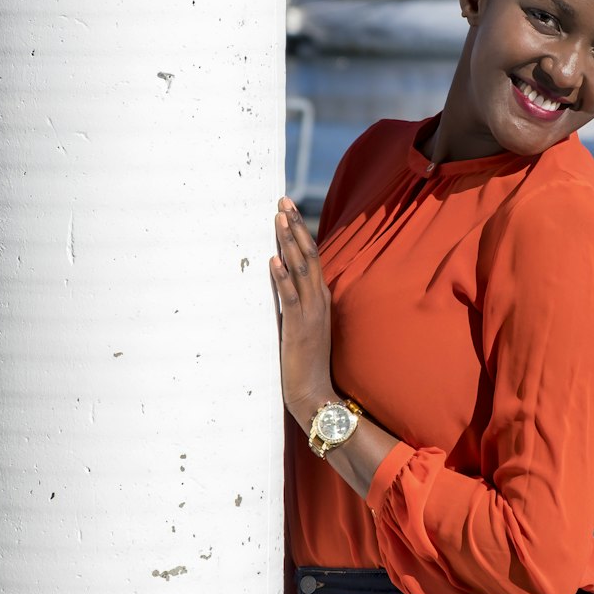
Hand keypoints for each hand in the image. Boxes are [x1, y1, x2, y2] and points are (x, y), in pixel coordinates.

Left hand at [271, 197, 334, 430]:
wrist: (314, 392)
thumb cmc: (306, 362)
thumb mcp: (302, 324)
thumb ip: (294, 302)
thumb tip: (279, 280)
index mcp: (320, 298)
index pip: (311, 256)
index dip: (299, 231)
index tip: (287, 208)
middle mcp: (319, 300)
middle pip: (308, 255)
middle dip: (294, 227)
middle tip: (282, 201)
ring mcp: (311, 313)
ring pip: (301, 270)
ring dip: (288, 243)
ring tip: (279, 219)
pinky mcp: (300, 327)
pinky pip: (291, 298)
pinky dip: (282, 278)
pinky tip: (273, 260)